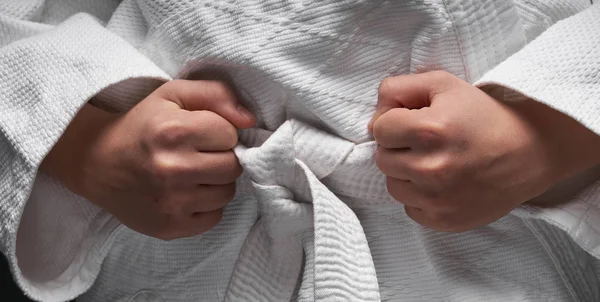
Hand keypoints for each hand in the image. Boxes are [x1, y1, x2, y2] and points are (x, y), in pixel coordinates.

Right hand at [42, 80, 255, 239]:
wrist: (96, 162)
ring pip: (227, 192)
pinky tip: (185, 193)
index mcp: (174, 132)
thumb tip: (250, 119)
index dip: (218, 132)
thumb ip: (216, 95)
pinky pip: (215, 217)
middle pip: (233, 166)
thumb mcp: (173, 95)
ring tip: (190, 173)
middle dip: (220, 157)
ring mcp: (172, 202)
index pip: (231, 134)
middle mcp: (173, 169)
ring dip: (215, 182)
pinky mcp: (170, 227)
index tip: (198, 133)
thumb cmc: (141, 125)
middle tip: (196, 154)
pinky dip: (206, 205)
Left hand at [369, 71, 599, 231]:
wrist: (531, 151)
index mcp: (429, 130)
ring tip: (435, 162)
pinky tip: (442, 183)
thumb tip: (372, 121)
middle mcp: (430, 168)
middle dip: (399, 147)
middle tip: (426, 143)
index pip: (379, 129)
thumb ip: (399, 90)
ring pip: (393, 185)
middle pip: (382, 158)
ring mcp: (437, 199)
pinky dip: (420, 197)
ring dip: (406, 173)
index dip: (394, 122)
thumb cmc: (485, 115)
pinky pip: (410, 209)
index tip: (415, 122)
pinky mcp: (444, 220)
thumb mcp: (443, 84)